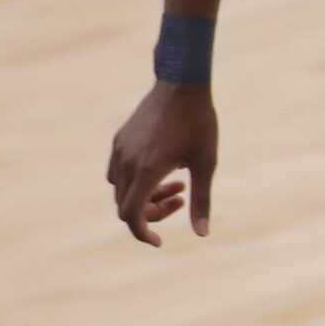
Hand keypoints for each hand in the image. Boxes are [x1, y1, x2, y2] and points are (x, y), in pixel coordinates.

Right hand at [108, 83, 218, 245]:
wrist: (182, 84)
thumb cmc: (199, 123)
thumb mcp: (207, 163)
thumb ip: (202, 200)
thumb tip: (202, 234)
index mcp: (147, 170)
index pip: (131, 215)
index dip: (142, 233)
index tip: (159, 241)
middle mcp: (127, 162)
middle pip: (127, 205)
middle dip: (152, 212)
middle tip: (181, 198)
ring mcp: (119, 150)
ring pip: (121, 189)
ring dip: (146, 196)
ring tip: (179, 182)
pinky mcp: (119, 140)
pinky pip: (117, 172)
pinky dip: (136, 181)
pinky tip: (162, 168)